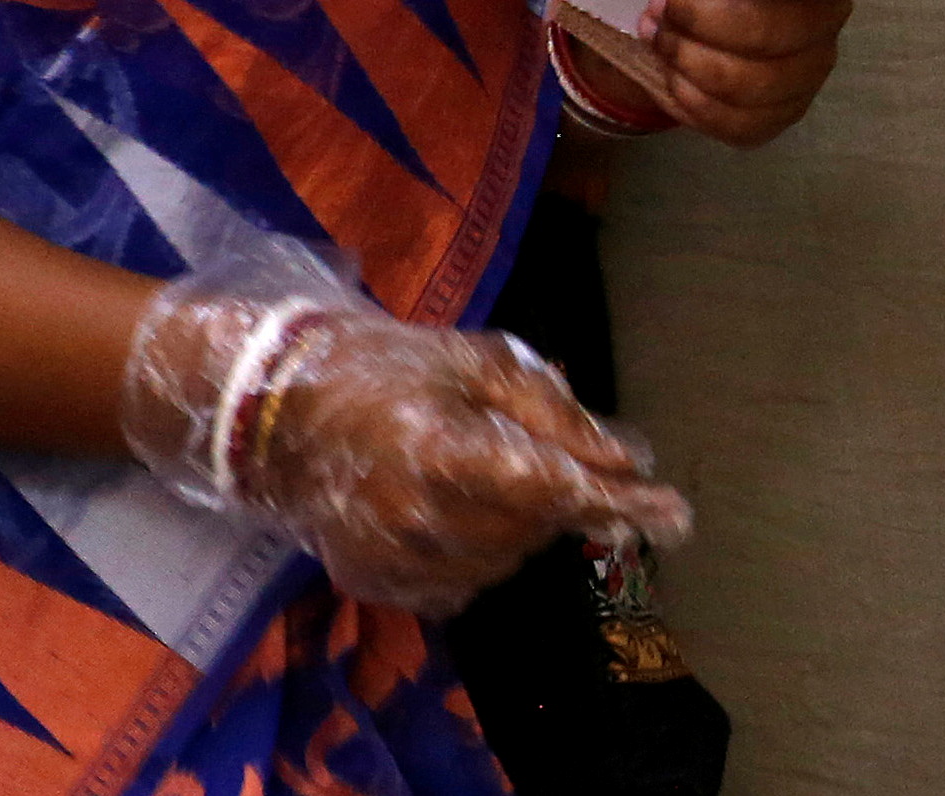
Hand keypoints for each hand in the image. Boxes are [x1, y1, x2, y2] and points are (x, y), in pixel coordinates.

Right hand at [122, 293, 690, 618]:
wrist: (269, 410)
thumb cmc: (377, 367)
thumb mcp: (467, 359)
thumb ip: (550, 410)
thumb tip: (629, 459)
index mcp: (444, 449)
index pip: (556, 489)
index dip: (621, 503)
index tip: (675, 513)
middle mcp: (422, 517)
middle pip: (536, 528)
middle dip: (553, 495)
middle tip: (521, 450)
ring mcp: (398, 559)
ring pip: (505, 562)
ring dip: (514, 525)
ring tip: (472, 473)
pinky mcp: (380, 584)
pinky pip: (463, 584)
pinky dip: (473, 552)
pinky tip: (444, 509)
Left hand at [640, 0, 849, 148]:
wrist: (684, 20)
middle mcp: (826, 10)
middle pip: (781, 29)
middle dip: (703, 22)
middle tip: (653, 8)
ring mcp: (812, 67)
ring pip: (760, 82)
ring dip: (691, 63)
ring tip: (653, 39)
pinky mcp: (786, 111)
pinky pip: (745, 122)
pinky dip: (695, 103)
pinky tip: (670, 78)